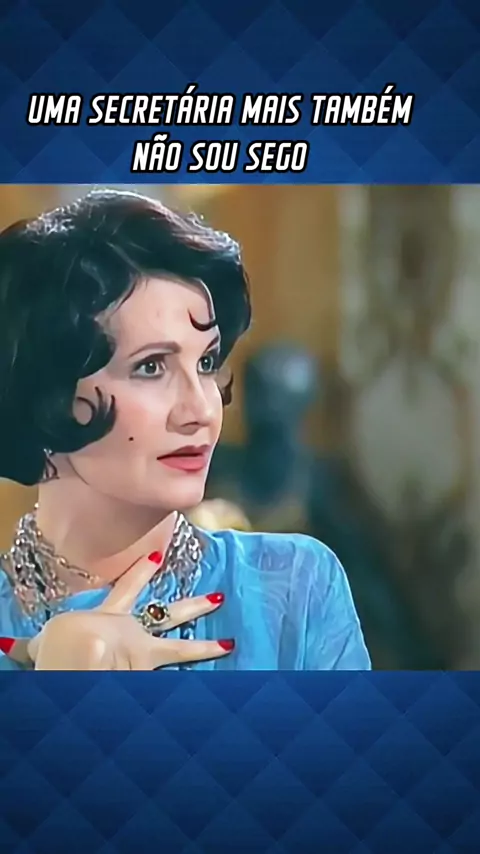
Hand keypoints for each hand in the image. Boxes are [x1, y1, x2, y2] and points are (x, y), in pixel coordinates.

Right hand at [2, 553, 232, 669]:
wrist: (78, 656)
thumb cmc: (59, 647)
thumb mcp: (44, 646)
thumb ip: (34, 649)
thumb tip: (8, 648)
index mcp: (107, 618)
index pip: (126, 588)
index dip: (141, 572)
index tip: (158, 555)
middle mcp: (131, 631)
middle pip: (168, 613)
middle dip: (192, 605)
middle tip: (217, 597)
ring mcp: (144, 653)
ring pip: (180, 648)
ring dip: (206, 646)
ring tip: (230, 643)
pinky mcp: (150, 674)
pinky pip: (174, 680)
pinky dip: (190, 683)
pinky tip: (214, 677)